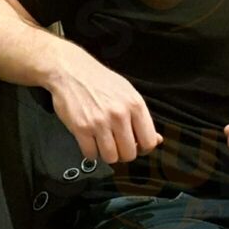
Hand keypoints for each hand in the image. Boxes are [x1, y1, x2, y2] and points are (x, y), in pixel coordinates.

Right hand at [47, 45, 161, 163]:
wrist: (71, 70)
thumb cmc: (100, 81)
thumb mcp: (127, 93)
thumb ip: (142, 118)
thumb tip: (157, 140)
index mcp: (135, 105)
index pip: (149, 142)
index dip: (143, 148)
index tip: (135, 145)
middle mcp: (119, 114)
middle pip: (130, 154)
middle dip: (123, 152)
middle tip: (116, 143)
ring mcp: (100, 122)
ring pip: (111, 158)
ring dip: (106, 154)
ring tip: (102, 141)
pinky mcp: (81, 128)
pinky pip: (91, 155)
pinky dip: (90, 152)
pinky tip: (90, 140)